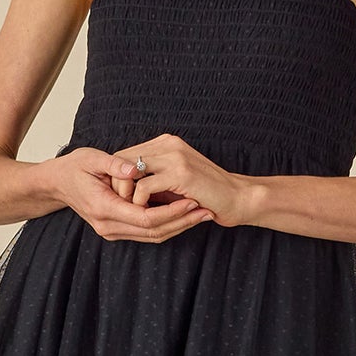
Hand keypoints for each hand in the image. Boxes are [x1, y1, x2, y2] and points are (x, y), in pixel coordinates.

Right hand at [50, 147, 215, 243]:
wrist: (56, 183)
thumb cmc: (74, 167)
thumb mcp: (91, 159)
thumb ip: (114, 164)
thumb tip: (135, 167)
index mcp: (103, 208)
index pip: (145, 218)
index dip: (172, 212)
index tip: (193, 200)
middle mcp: (108, 225)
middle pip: (153, 232)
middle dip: (182, 222)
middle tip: (207, 210)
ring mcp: (111, 231)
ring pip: (152, 236)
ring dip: (179, 226)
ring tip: (202, 214)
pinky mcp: (116, 229)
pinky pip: (146, 233)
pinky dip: (167, 226)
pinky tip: (185, 215)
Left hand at [106, 135, 259, 226]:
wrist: (238, 198)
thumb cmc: (206, 194)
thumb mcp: (174, 181)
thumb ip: (152, 178)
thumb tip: (125, 187)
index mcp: (166, 143)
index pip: (126, 154)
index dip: (118, 177)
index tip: (120, 197)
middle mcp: (168, 144)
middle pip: (123, 159)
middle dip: (117, 184)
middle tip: (120, 204)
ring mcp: (175, 156)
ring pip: (130, 171)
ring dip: (125, 193)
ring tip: (130, 209)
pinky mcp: (181, 173)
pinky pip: (144, 187)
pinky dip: (139, 202)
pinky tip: (145, 212)